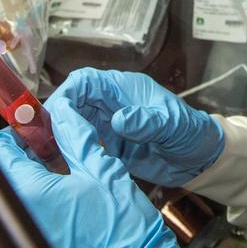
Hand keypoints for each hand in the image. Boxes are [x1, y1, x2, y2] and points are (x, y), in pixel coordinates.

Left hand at [0, 96, 177, 247]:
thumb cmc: (123, 224)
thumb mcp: (102, 167)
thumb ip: (77, 135)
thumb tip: (63, 112)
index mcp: (33, 190)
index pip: (0, 147)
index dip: (18, 127)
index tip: (37, 119)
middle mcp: (25, 209)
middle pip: (10, 163)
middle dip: (31, 143)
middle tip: (58, 131)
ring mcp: (33, 223)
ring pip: (22, 181)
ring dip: (40, 162)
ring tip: (69, 151)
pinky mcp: (44, 232)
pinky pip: (34, 199)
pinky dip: (47, 182)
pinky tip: (72, 175)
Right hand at [50, 69, 224, 186]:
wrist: (202, 159)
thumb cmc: (192, 133)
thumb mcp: (172, 125)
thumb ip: (147, 121)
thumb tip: (118, 118)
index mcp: (126, 89)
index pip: (87, 82)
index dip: (67, 93)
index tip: (54, 114)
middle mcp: (113, 103)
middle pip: (74, 102)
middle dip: (57, 118)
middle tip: (44, 140)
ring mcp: (110, 125)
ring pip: (74, 123)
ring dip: (62, 136)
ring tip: (50, 154)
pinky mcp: (110, 146)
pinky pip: (83, 144)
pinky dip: (73, 152)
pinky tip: (65, 165)